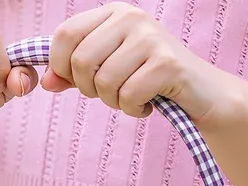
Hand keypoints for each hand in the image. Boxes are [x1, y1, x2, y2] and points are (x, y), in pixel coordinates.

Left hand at [42, 2, 218, 120]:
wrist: (202, 93)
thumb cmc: (152, 81)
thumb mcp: (110, 71)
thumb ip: (75, 74)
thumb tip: (45, 82)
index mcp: (113, 14)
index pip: (65, 35)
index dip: (61, 67)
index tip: (78, 83)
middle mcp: (131, 18)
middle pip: (81, 61)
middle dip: (89, 90)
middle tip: (111, 95)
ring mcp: (150, 38)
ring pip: (104, 82)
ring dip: (114, 102)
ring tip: (133, 98)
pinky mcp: (166, 64)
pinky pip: (129, 95)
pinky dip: (134, 109)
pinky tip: (148, 104)